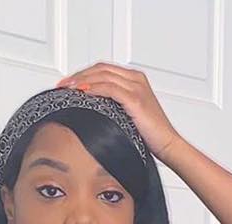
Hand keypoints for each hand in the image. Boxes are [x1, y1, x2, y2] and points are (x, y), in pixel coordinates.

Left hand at [57, 64, 180, 160]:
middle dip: (78, 75)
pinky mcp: (135, 99)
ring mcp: (136, 87)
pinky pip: (109, 88)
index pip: (104, 69)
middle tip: (62, 85)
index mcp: (135, 80)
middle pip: (100, 69)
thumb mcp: (129, 116)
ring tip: (68, 89)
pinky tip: (82, 94)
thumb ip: (114, 106)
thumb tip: (92, 110)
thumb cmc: (151, 136)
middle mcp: (136, 79)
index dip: (84, 74)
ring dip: (82, 81)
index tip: (68, 84)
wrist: (168, 145)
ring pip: (102, 75)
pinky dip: (93, 89)